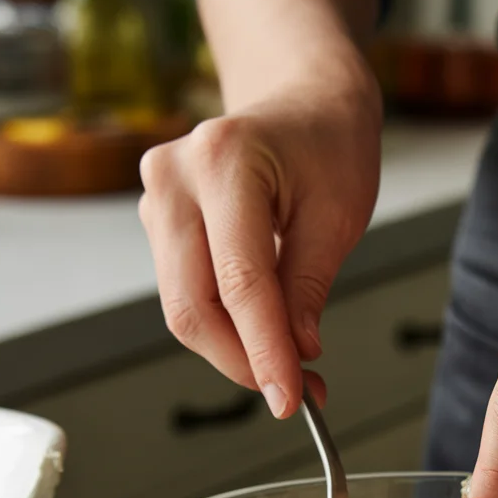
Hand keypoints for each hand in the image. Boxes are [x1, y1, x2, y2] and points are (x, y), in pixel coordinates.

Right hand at [138, 74, 381, 415]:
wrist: (302, 99)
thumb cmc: (328, 144)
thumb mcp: (339, 215)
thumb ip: (308, 287)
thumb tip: (295, 354)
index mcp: (225, 161)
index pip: (240, 282)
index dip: (264, 351)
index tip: (291, 398)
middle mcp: (175, 176)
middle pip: (192, 304)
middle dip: (243, 361)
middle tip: (295, 393)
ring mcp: (158, 197)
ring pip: (184, 306)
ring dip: (234, 350)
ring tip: (291, 367)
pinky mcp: (159, 220)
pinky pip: (186, 292)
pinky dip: (225, 327)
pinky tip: (263, 337)